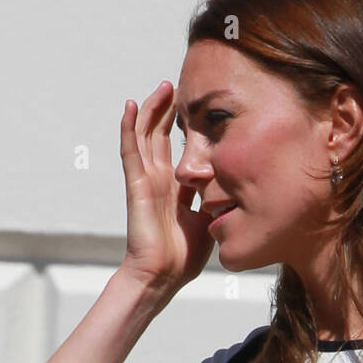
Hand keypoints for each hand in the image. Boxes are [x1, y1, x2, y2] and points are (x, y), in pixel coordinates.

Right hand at [119, 80, 213, 292]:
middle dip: (168, 111)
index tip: (197, 109)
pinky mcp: (136, 184)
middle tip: (178, 87)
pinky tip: (131, 105)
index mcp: (174, 189)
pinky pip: (130, 150)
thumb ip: (214, 201)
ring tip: (162, 87)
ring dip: (152, 110)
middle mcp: (158, 180)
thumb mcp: (208, 221)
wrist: (163, 276)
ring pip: (144, 136)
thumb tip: (235, 187)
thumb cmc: (182, 257)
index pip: (177, 151)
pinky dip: (128, 127)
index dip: (184, 129)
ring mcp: (145, 180)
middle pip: (159, 136)